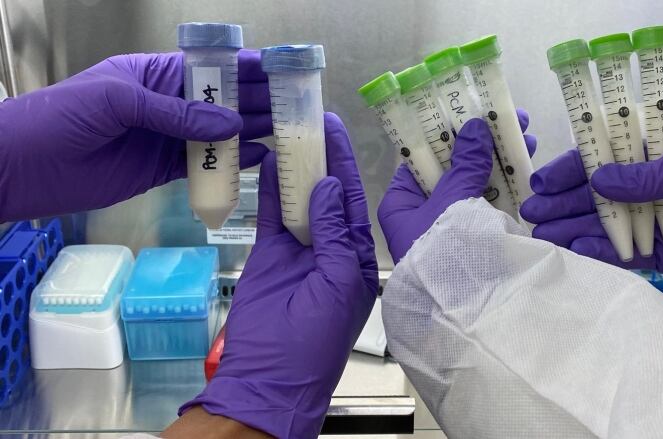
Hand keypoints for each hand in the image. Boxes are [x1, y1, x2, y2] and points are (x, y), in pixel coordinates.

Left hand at [0, 50, 271, 221]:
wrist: (23, 167)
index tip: (282, 72)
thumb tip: (233, 125)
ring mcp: (167, 139)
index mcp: (156, 74)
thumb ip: (177, 114)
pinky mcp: (163, 170)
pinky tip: (260, 160)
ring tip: (289, 134)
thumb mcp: (120, 101)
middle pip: (222, 101)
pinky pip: (204, 165)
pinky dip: (232, 164)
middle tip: (297, 108)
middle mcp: (168, 104)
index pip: (211, 67)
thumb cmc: (62, 117)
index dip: (246, 68)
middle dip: (258, 102)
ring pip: (219, 135)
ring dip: (252, 133)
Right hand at [181, 113, 377, 437]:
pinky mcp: (270, 252)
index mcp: (356, 256)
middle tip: (312, 119)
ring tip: (289, 131)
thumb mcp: (339, 283)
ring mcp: (298, 247)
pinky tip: (268, 161)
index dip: (345, 165)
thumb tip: (327, 187)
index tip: (336, 130)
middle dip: (322, 158)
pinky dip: (270, 189)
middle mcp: (329, 246)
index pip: (353, 200)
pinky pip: (271, 214)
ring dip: (296, 168)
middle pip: (326, 193)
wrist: (270, 375)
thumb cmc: (317, 338)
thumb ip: (334, 234)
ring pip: (299, 198)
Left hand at [378, 109, 535, 263]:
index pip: (420, 157)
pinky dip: (504, 188)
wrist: (461, 309)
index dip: (446, 130)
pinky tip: (526, 167)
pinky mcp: (472, 240)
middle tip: (510, 118)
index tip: (470, 108)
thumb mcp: (451, 201)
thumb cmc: (443, 251)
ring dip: (498, 161)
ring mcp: (448, 227)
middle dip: (480, 143)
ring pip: (472, 185)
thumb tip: (475, 126)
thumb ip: (465, 165)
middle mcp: (421, 213)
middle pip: (450, 168)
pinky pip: (486, 206)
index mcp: (401, 201)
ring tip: (528, 137)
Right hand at [520, 134, 662, 282]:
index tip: (544, 181)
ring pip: (604, 225)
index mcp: (659, 156)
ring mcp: (653, 224)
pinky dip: (600, 253)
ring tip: (543, 237)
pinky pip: (625, 255)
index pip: (607, 157)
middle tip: (531, 214)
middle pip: (596, 195)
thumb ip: (655, 173)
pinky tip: (576, 250)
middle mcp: (649, 189)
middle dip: (562, 203)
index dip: (573, 167)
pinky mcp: (662, 258)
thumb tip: (601, 180)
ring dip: (571, 229)